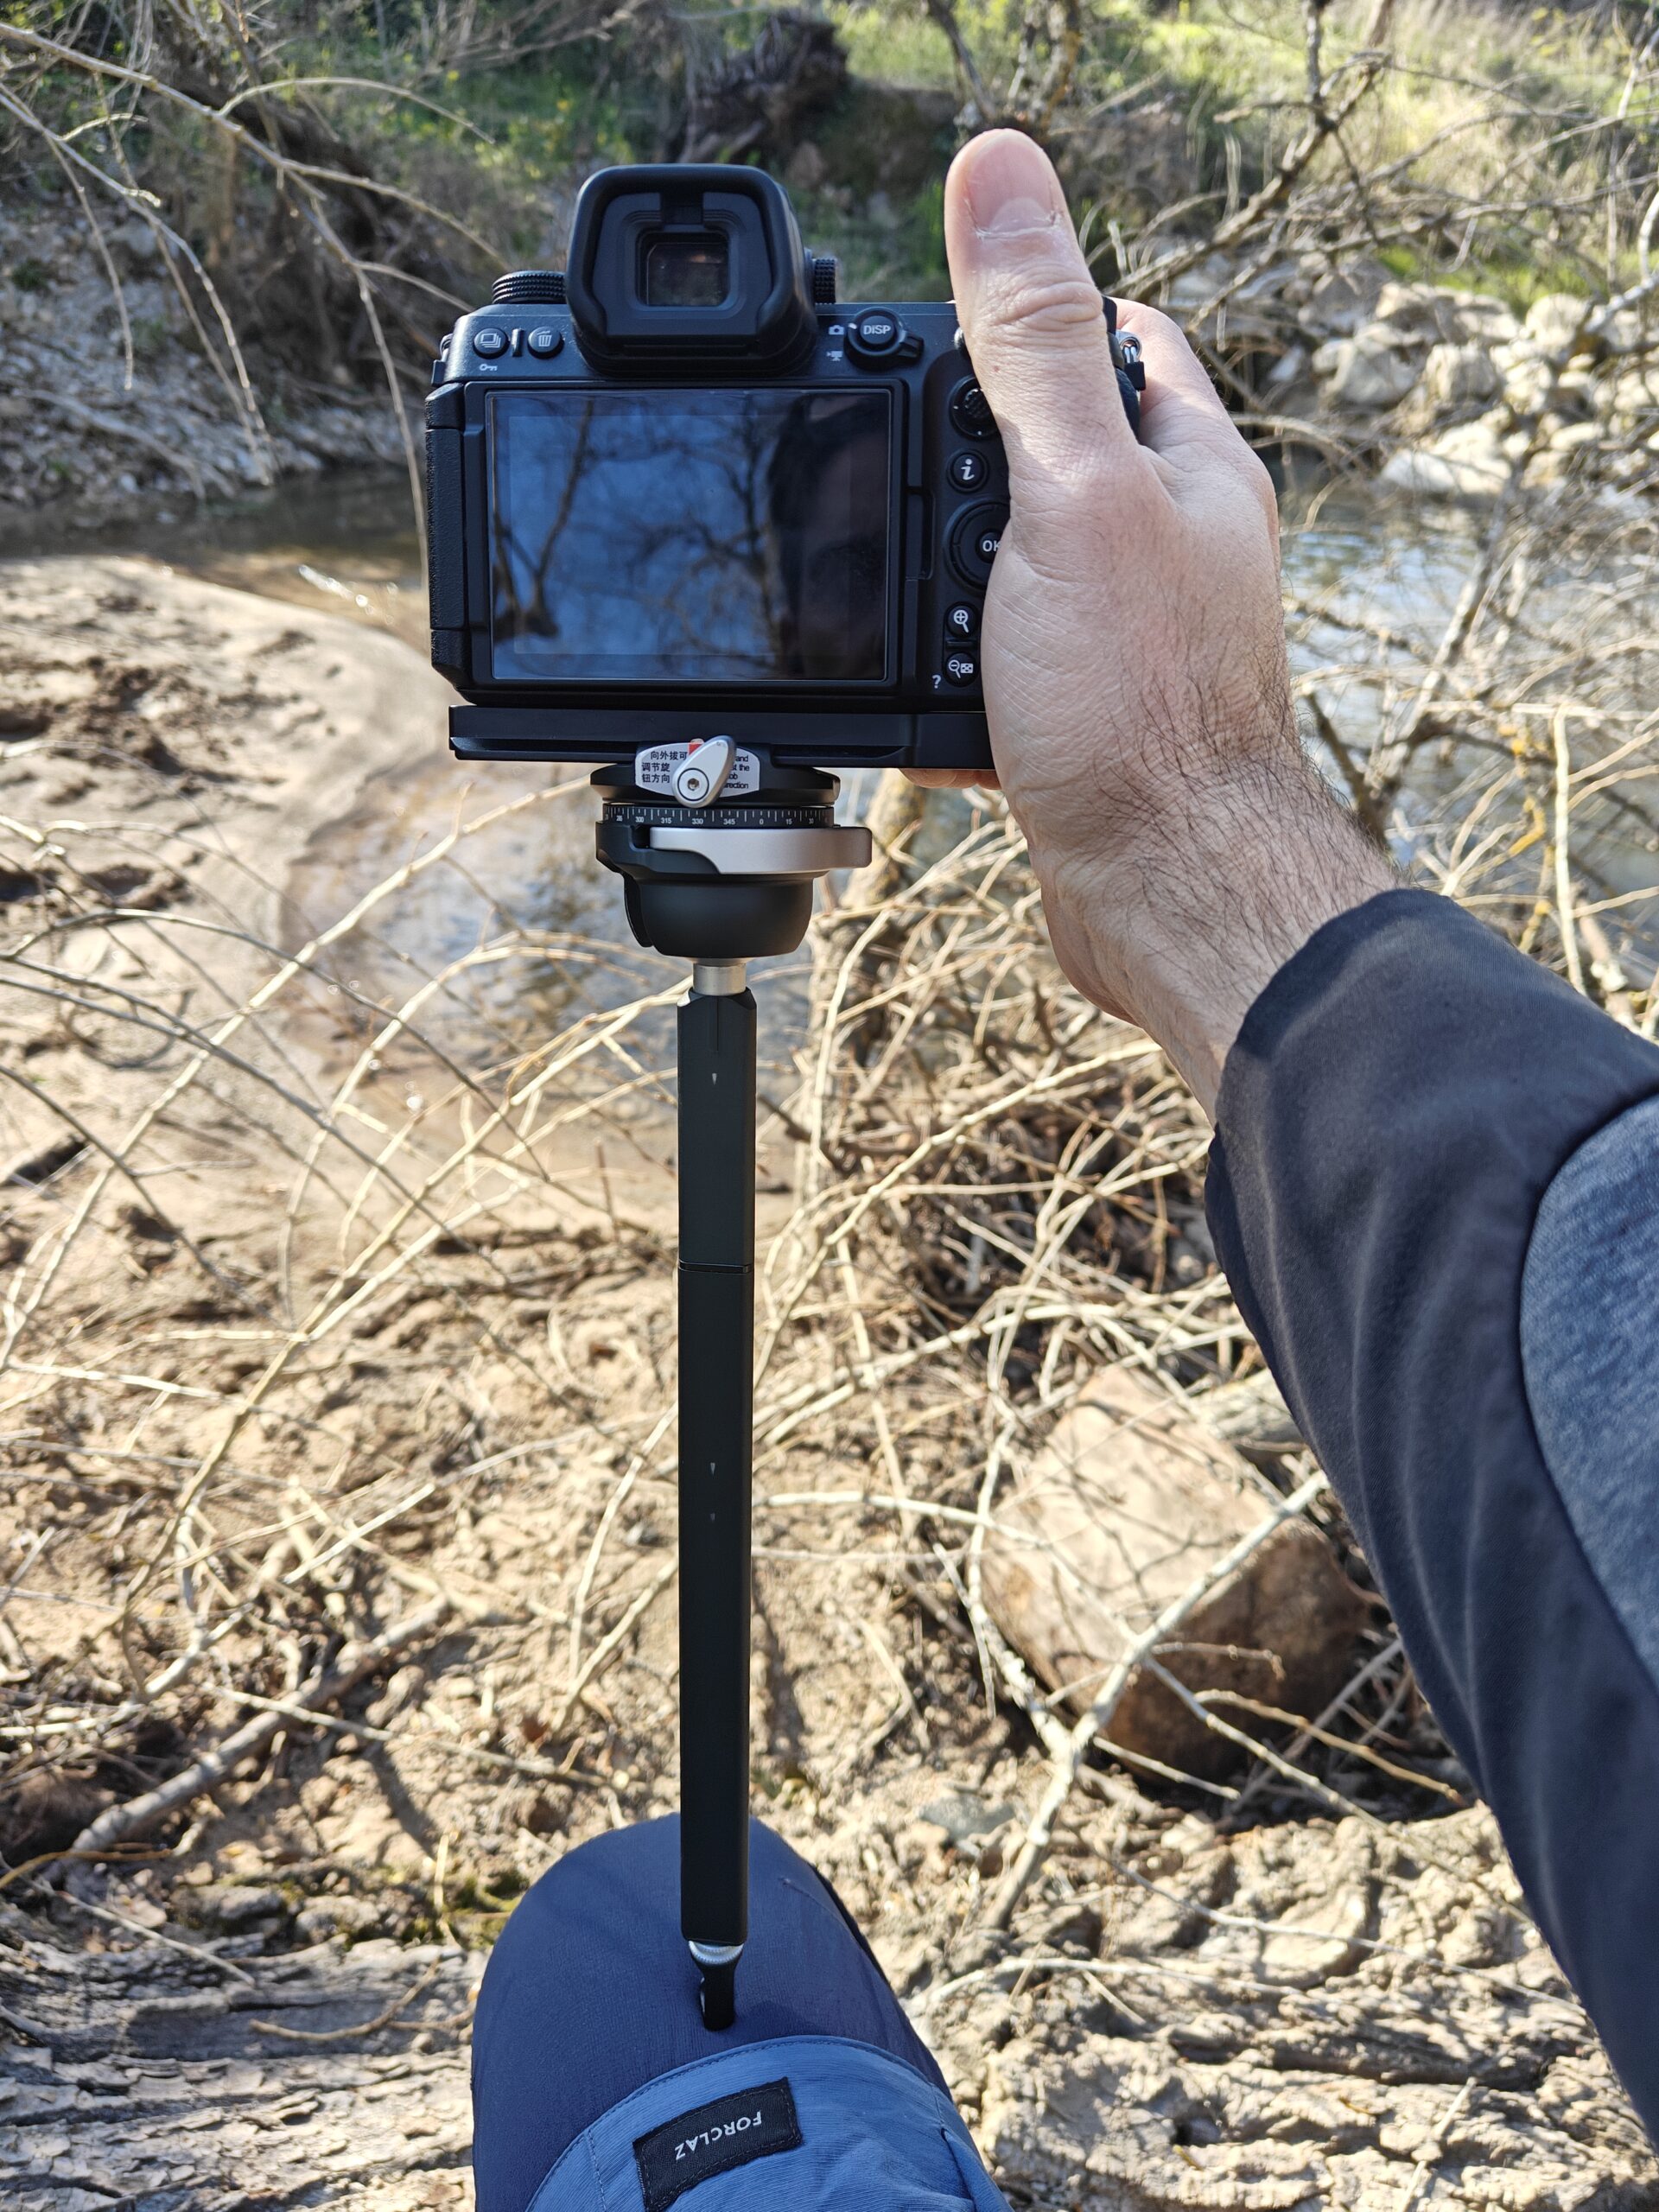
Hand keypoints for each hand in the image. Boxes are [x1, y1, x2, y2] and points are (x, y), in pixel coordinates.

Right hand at [926, 130, 1393, 1114]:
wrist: (1168, 897)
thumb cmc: (1144, 709)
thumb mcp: (1075, 494)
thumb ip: (1033, 345)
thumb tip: (1000, 175)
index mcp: (1190, 467)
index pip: (1118, 337)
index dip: (1031, 311)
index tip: (941, 315)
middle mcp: (1170, 547)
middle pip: (1049, 454)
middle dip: (957, 454)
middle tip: (869, 464)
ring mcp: (1126, 642)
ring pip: (1009, 575)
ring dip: (936, 585)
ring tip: (866, 592)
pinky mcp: (1082, 725)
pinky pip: (994, 678)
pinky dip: (941, 689)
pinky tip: (900, 709)